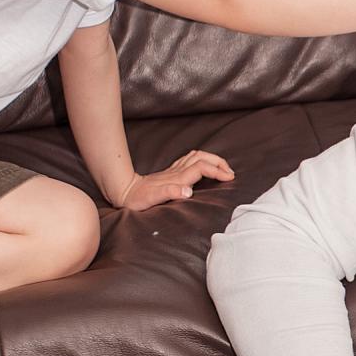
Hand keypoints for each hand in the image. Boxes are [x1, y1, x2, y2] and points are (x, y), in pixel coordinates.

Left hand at [118, 149, 234, 208]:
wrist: (125, 192)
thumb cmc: (138, 198)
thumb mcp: (152, 199)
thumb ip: (170, 193)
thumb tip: (188, 192)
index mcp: (178, 179)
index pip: (202, 168)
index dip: (217, 171)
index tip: (229, 178)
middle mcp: (178, 172)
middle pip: (202, 157)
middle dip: (219, 162)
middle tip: (230, 173)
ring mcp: (174, 171)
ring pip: (197, 156)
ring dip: (212, 159)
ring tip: (222, 168)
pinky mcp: (171, 172)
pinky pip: (190, 160)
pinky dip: (202, 160)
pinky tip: (204, 166)